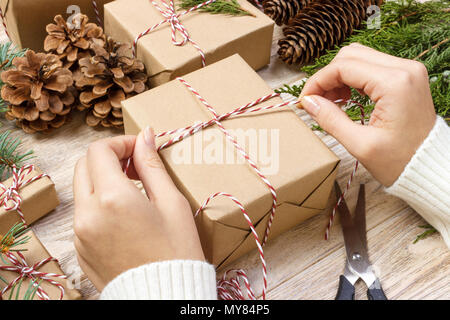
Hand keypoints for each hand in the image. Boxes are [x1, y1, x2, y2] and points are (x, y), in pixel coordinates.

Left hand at [73, 127, 204, 290]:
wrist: (164, 297)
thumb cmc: (177, 251)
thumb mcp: (172, 202)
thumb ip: (152, 166)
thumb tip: (145, 136)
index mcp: (112, 199)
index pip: (99, 150)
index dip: (121, 143)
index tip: (140, 149)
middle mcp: (87, 215)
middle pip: (84, 166)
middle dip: (108, 158)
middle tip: (136, 167)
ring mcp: (80, 234)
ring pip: (81, 190)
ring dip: (102, 180)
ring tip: (133, 191)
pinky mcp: (81, 249)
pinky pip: (83, 215)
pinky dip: (99, 204)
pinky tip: (124, 215)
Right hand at [300, 43, 436, 185]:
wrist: (430, 166)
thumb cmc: (402, 161)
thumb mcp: (360, 145)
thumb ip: (330, 119)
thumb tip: (309, 102)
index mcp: (395, 83)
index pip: (343, 66)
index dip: (318, 81)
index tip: (305, 100)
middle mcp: (404, 69)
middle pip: (350, 55)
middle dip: (327, 76)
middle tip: (315, 101)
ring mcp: (407, 70)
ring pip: (360, 57)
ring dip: (338, 76)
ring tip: (329, 101)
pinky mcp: (406, 77)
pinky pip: (372, 66)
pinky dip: (352, 78)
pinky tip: (345, 97)